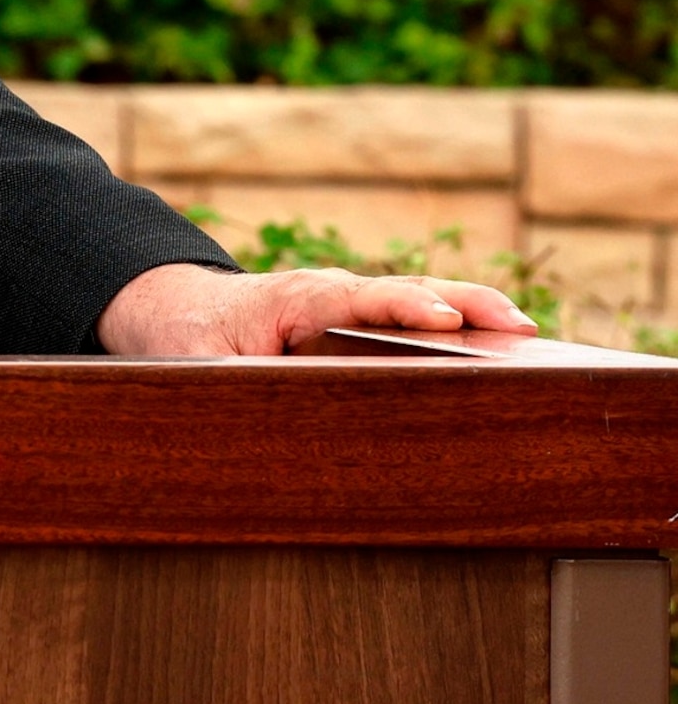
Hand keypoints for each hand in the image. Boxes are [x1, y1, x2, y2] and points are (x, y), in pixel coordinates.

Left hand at [95, 260, 538, 356]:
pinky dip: (456, 321)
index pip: (358, 298)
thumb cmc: (190, 334)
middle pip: (405, 290)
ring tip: (526, 331)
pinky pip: (412, 316)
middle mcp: (332, 291)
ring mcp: (350, 302)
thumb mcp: (198, 363)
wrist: (176, 307)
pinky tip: (498, 344)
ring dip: (471, 310)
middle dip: (461, 304)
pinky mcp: (359, 319)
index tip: (443, 318)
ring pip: (417, 298)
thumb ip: (232, 384)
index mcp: (295, 299)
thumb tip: (265, 414)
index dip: (402, 308)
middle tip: (517, 324)